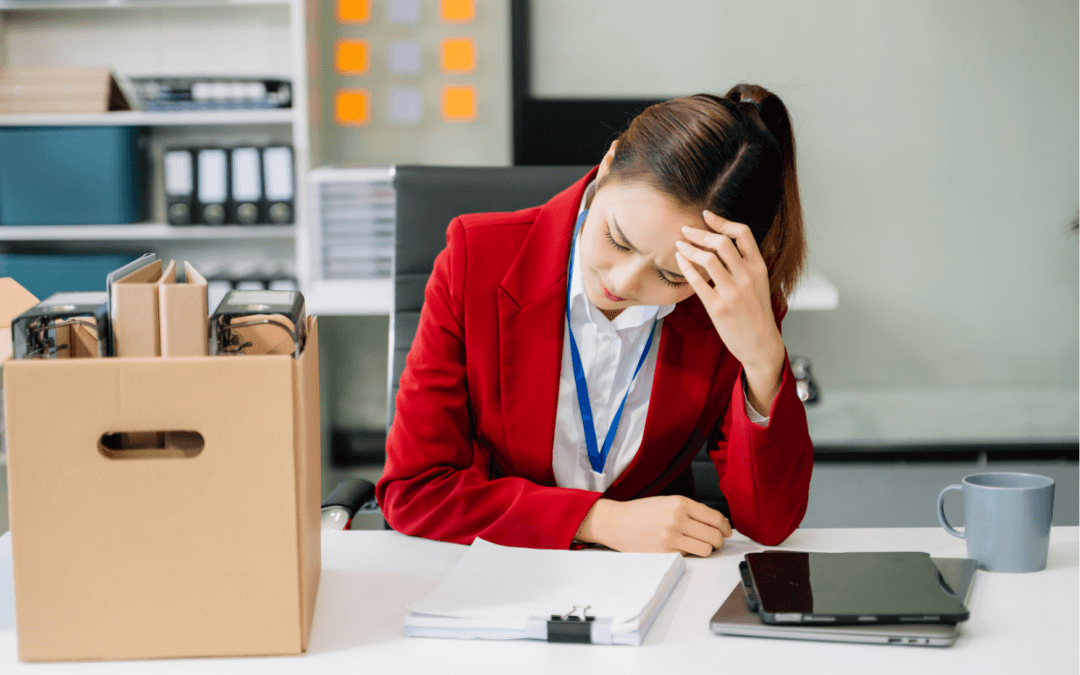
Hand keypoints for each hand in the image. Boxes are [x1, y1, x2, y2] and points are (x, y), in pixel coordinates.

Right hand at [574, 496, 731, 556]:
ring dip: (707, 550)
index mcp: (680, 502)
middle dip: (719, 541)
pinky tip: (683, 549)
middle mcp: (677, 519)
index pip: (715, 517)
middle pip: (714, 536)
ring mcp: (671, 537)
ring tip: (700, 547)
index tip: (727, 531)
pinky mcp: (665, 552)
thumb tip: (715, 522)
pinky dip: (690, 555)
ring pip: (706, 549)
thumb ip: (690, 510)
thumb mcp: (667, 501)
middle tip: (716, 542)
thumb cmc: (641, 512)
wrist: (616, 522)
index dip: (725, 527)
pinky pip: (689, 557)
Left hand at [674, 211, 784, 411]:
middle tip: (686, 230)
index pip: (743, 234)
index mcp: (759, 268)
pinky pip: (698, 282)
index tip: (707, 215)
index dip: (723, 221)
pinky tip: (680, 261)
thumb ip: (745, 264)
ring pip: (708, 259)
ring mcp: (733, 293)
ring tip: (680, 245)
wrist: (760, 344)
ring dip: (690, 249)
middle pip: (722, 243)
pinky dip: (686, 267)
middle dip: (700, 233)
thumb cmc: (756, 313)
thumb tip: (724, 243)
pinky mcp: (719, 308)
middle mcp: (748, 277)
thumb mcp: (759, 284)